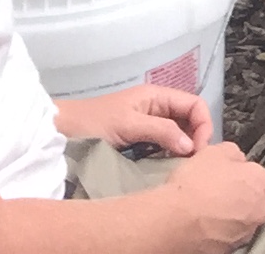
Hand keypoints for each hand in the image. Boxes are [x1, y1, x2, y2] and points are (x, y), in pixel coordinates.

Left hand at [56, 83, 213, 156]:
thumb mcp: (129, 125)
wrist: (62, 131)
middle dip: (195, 139)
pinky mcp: (139, 141)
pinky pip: (163, 146)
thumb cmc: (94, 123)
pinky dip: (169, 156)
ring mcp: (147, 125)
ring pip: (177, 135)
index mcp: (157, 96)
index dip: (203, 124)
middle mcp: (156, 108)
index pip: (195, 105)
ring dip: (182, 150)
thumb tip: (191, 146)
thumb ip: (161, 132)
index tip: (199, 150)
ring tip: (180, 168)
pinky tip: (165, 168)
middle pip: (189, 120)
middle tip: (192, 164)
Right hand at [151, 141, 264, 252]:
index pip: (253, 173)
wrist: (175, 221)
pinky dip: (218, 231)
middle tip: (213, 192)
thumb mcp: (213, 151)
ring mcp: (246, 232)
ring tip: (205, 210)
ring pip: (240, 218)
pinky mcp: (231, 248)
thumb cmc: (195, 185)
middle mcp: (260, 208)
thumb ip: (232, 153)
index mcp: (259, 180)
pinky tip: (203, 225)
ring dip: (228, 214)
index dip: (235, 172)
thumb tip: (236, 158)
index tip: (221, 175)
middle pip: (250, 197)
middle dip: (236, 195)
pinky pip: (227, 235)